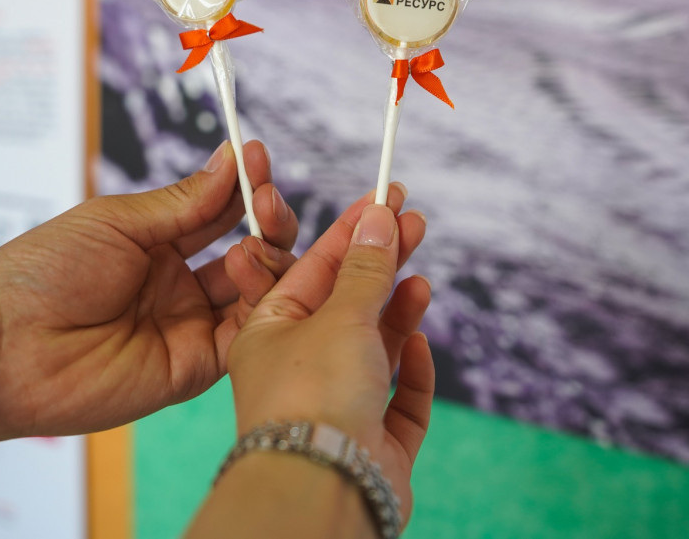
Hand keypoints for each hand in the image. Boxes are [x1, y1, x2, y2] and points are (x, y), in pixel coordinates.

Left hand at [0, 140, 297, 446]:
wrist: (0, 345)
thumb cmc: (42, 274)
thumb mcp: (117, 222)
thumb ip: (184, 201)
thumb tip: (232, 158)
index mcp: (158, 247)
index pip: (220, 213)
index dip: (245, 187)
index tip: (256, 158)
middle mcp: (180, 287)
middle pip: (250, 252)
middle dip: (269, 220)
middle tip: (266, 199)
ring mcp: (189, 327)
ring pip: (257, 292)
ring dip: (269, 256)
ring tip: (255, 234)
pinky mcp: (194, 367)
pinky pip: (244, 334)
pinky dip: (262, 300)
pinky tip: (249, 266)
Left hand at [224, 196, 433, 525]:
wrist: (322, 490)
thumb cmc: (311, 398)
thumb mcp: (340, 316)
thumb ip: (366, 269)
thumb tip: (379, 218)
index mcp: (269, 333)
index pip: (313, 268)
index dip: (350, 230)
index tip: (386, 198)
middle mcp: (298, 370)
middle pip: (346, 305)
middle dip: (380, 263)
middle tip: (415, 222)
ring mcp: (336, 409)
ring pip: (372, 349)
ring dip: (396, 312)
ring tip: (420, 283)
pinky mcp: (371, 444)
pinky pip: (395, 400)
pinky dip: (408, 372)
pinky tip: (417, 344)